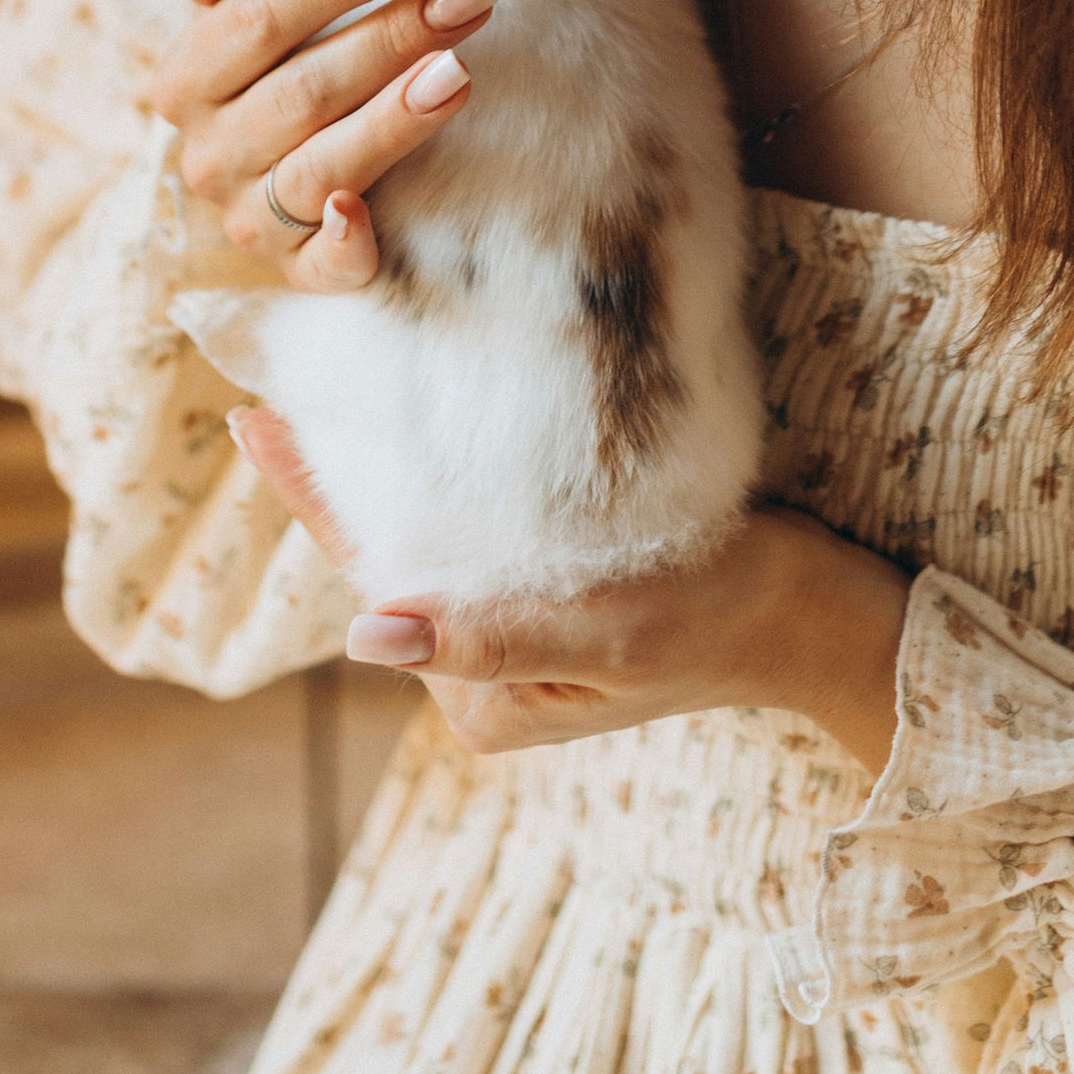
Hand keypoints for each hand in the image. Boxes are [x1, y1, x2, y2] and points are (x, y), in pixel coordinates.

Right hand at [147, 0, 496, 290]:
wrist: (259, 172)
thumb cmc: (269, 68)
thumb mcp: (240, 9)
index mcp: (185, 82)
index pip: (255, 19)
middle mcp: (209, 156)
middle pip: (305, 90)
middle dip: (393, 35)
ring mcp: (251, 218)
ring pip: (323, 168)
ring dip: (394, 120)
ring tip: (460, 71)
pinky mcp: (297, 269)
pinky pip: (321, 267)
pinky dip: (343, 244)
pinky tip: (364, 212)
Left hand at [228, 406, 909, 774]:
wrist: (817, 617)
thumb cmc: (723, 621)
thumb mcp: (609, 630)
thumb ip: (492, 636)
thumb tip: (367, 631)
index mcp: (479, 698)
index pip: (376, 576)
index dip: (315, 495)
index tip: (256, 418)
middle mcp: (481, 670)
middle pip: (389, 552)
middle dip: (335, 471)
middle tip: (274, 375)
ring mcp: (514, 629)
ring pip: (427, 533)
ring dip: (381, 463)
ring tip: (326, 380)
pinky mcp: (548, 587)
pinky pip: (474, 525)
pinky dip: (440, 472)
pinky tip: (417, 413)